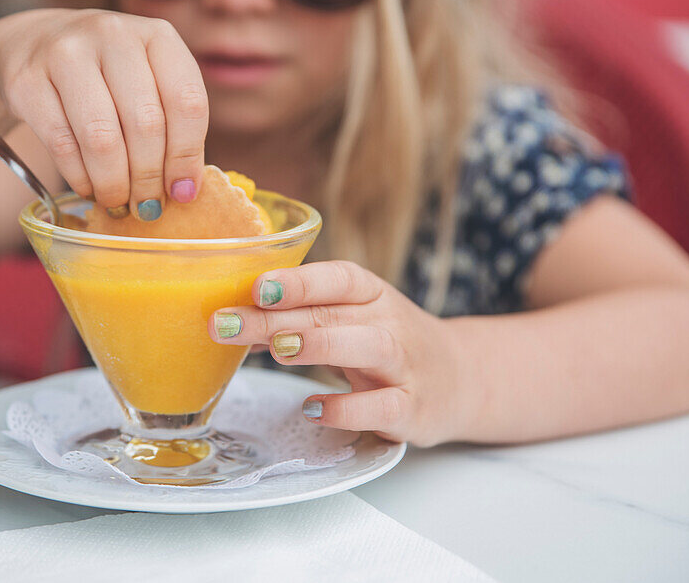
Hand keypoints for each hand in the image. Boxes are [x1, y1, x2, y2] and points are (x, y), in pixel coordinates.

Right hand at [0, 8, 208, 216]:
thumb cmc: (105, 76)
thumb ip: (172, 125)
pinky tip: (88, 188)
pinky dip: (79, 177)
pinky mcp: (26, 80)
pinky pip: (62, 144)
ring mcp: (66, 53)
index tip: (182, 193)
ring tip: (118, 203)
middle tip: (147, 207)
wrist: (30, 46)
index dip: (186, 155)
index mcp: (157, 36)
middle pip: (145, 123)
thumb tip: (184, 191)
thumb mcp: (147, 82)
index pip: (187, 100)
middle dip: (149, 178)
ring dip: (114, 184)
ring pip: (102, 138)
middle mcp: (113, 34)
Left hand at [210, 261, 469, 446]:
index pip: (339, 277)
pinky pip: (383, 407)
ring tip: (277, 350)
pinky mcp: (412, 409)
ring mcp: (405, 367)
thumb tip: (236, 317)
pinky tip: (313, 408)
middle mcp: (391, 324)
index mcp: (373, 295)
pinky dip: (348, 408)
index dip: (299, 280)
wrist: (461, 380)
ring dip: (320, 345)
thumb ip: (301, 318)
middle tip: (227, 324)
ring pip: (368, 347)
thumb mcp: (351, 321)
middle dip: (278, 317)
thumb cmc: (388, 344)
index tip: (256, 286)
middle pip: (334, 313)